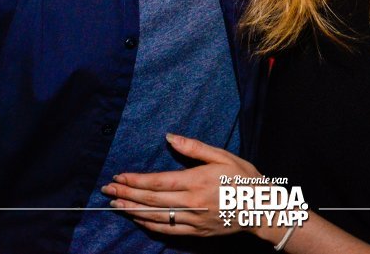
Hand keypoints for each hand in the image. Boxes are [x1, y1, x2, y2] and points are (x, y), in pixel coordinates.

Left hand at [102, 133, 259, 237]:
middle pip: (152, 199)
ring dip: (133, 210)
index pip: (158, 182)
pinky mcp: (197, 232)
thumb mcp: (223, 156)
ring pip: (156, 216)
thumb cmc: (245, 179)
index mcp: (197, 181)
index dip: (136, 180)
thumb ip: (194, 147)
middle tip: (107, 190)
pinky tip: (138, 219)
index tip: (119, 176)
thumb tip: (170, 136)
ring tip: (115, 204)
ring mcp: (194, 220)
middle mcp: (192, 202)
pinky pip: (168, 230)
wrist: (262, 209)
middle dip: (127, 194)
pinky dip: (150, 225)